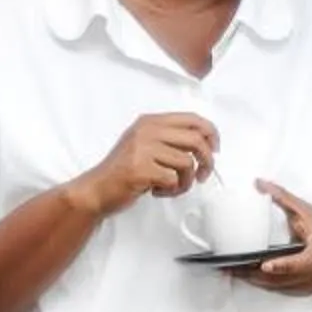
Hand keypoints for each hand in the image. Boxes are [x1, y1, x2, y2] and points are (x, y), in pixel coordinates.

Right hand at [72, 113, 217, 217]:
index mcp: (150, 121)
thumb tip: (206, 143)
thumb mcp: (144, 144)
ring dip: (186, 181)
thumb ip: (169, 139)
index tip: (215, 150)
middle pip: (196, 139)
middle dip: (207, 161)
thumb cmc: (123, 171)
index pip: (193, 119)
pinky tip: (157, 192)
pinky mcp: (141, 169)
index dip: (211, 134)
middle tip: (203, 176)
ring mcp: (142, 148)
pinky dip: (172, 190)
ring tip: (172, 187)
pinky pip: (174, 179)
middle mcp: (147, 130)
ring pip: (187, 163)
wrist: (96, 190)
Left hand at [234, 181, 311, 295]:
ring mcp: (311, 285)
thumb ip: (282, 198)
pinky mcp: (304, 292)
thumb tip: (259, 184)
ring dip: (254, 281)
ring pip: (278, 288)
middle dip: (255, 274)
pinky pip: (279, 291)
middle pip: (282, 279)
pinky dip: (262, 284)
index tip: (266, 265)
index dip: (283, 265)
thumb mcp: (306, 212)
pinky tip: (245, 277)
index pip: (301, 262)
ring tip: (232, 271)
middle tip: (232, 267)